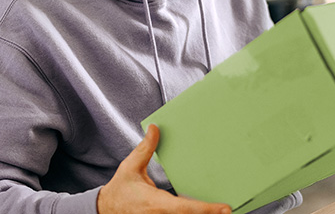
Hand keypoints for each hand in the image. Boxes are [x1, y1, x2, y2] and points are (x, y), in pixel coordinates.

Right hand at [98, 124, 230, 213]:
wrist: (104, 210)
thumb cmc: (119, 190)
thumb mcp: (130, 167)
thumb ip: (145, 149)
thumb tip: (155, 129)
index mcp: (156, 202)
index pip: (185, 208)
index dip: (206, 209)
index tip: (224, 208)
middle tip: (229, 210)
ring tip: (221, 211)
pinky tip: (206, 212)